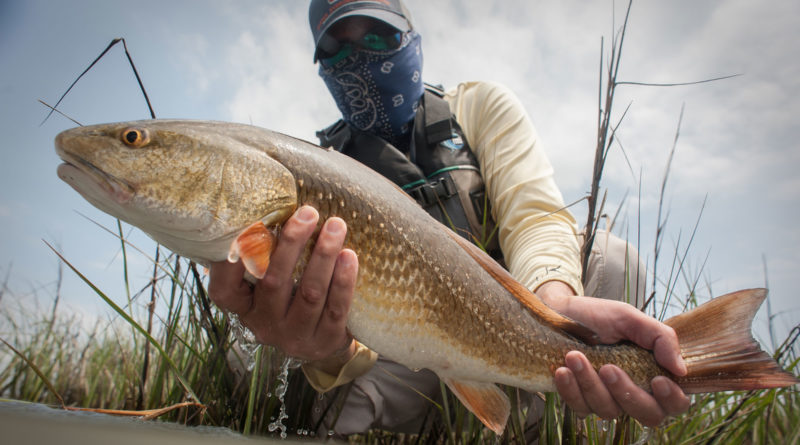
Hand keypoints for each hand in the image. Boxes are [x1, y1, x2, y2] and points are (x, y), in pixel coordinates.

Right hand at [208, 205, 358, 374]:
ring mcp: (295, 336)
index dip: (229, 262)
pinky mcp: (326, 341)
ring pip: (310, 293)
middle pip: (274, 282)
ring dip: (324, 256)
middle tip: (309, 212)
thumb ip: (263, 255)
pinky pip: (336, 309)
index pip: (225, 290)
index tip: (247, 226)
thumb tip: (266, 206)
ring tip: (336, 226)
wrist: (324, 339)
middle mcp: (265, 325)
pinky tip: (350, 256)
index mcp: (245, 308)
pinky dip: (344, 281)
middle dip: (293, 243)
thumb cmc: (292, 297)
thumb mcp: (270, 283)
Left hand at [536, 281, 690, 426]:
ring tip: (574, 356)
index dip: (672, 399)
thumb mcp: (630, 318)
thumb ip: (660, 337)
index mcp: (653, 373)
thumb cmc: (597, 316)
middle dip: (628, 393)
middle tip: (608, 368)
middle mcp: (634, 391)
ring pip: (609, 411)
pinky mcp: (580, 400)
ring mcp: (607, 398)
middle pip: (648, 415)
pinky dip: (571, 390)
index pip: (676, 402)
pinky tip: (562, 370)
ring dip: (591, 384)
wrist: (557, 312)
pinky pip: (580, 407)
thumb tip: (681, 369)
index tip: (658, 381)